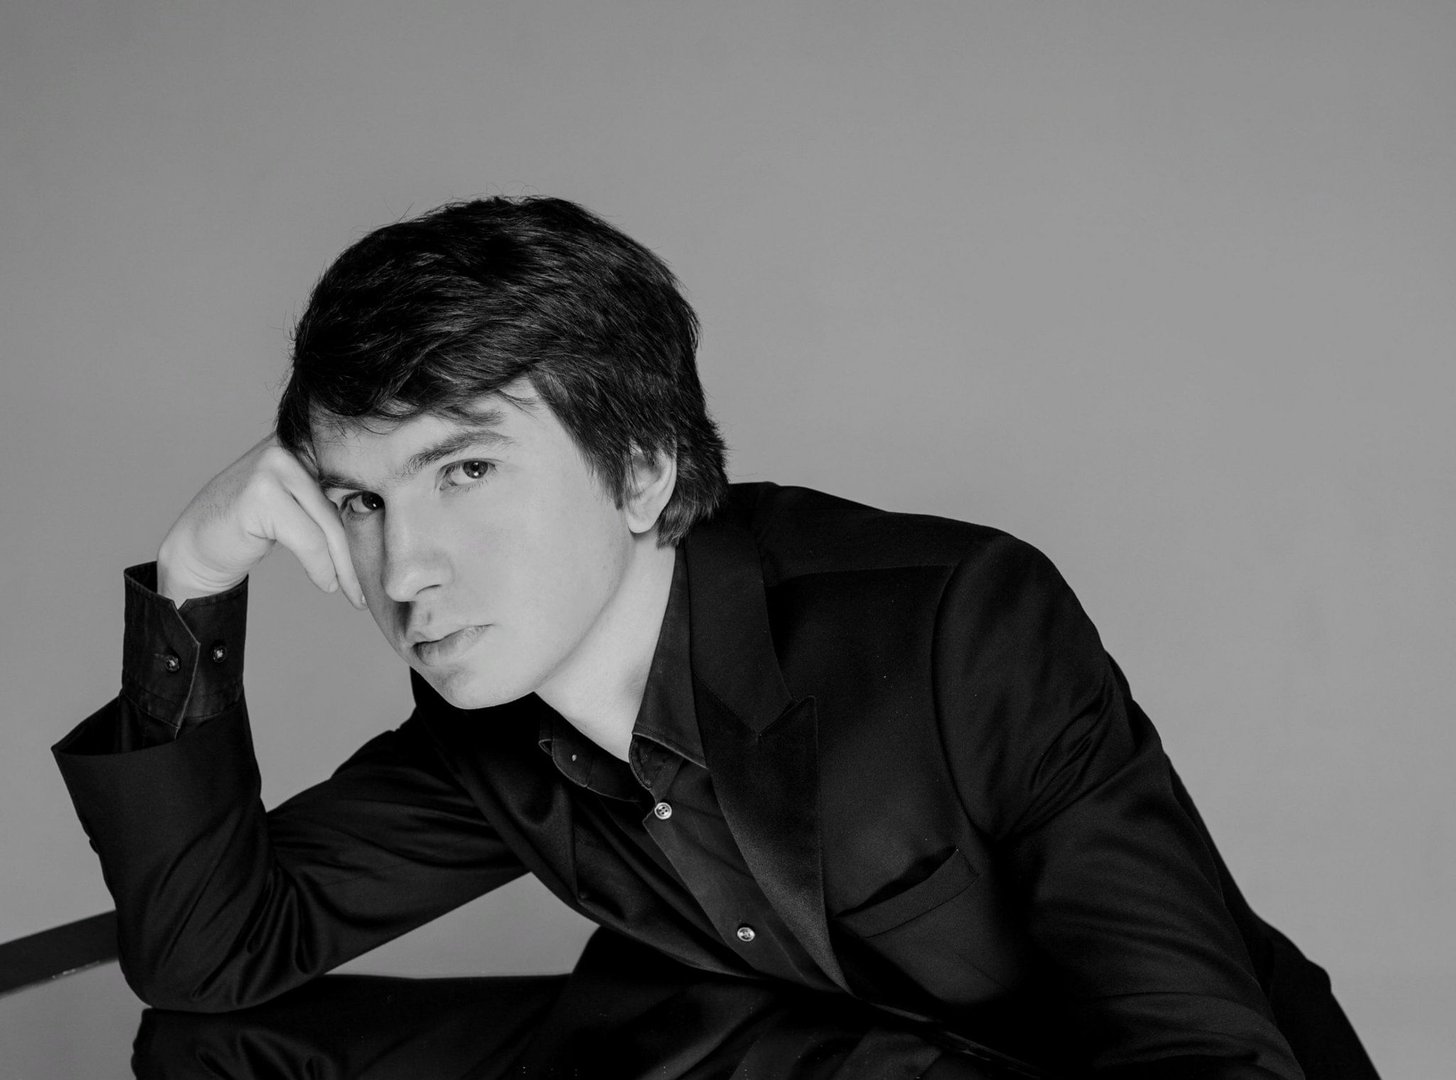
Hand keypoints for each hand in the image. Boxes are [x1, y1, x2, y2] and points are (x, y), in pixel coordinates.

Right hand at [156, 434, 365, 608]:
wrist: (196, 545)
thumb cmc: (252, 524)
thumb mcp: (296, 500)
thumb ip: (329, 492)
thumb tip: (385, 509)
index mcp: (301, 439)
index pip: (352, 477)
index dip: (371, 513)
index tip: (386, 551)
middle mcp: (288, 445)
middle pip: (342, 504)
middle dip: (357, 549)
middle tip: (368, 584)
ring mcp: (273, 466)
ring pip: (329, 525)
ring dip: (344, 566)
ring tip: (352, 593)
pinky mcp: (261, 495)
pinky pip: (309, 540)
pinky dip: (322, 568)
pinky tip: (326, 584)